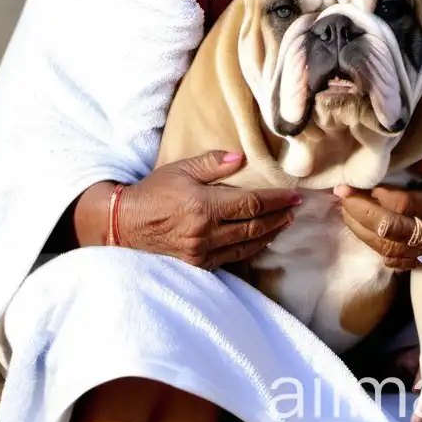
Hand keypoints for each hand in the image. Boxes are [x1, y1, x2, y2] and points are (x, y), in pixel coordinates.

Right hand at [117, 150, 302, 269]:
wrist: (126, 223)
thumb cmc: (154, 191)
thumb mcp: (181, 169)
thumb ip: (212, 163)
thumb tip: (240, 158)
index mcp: (203, 207)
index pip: (251, 204)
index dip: (276, 201)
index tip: (294, 196)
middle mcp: (205, 233)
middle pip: (254, 227)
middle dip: (278, 218)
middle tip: (295, 210)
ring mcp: (201, 251)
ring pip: (246, 245)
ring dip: (269, 234)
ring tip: (284, 223)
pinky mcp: (198, 263)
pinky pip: (232, 257)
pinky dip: (250, 247)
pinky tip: (260, 240)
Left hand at [334, 145, 421, 270]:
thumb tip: (413, 156)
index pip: (409, 205)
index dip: (382, 195)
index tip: (363, 181)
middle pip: (394, 229)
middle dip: (363, 211)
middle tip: (343, 193)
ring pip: (390, 248)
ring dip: (362, 231)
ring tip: (345, 210)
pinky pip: (396, 261)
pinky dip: (375, 248)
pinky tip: (360, 230)